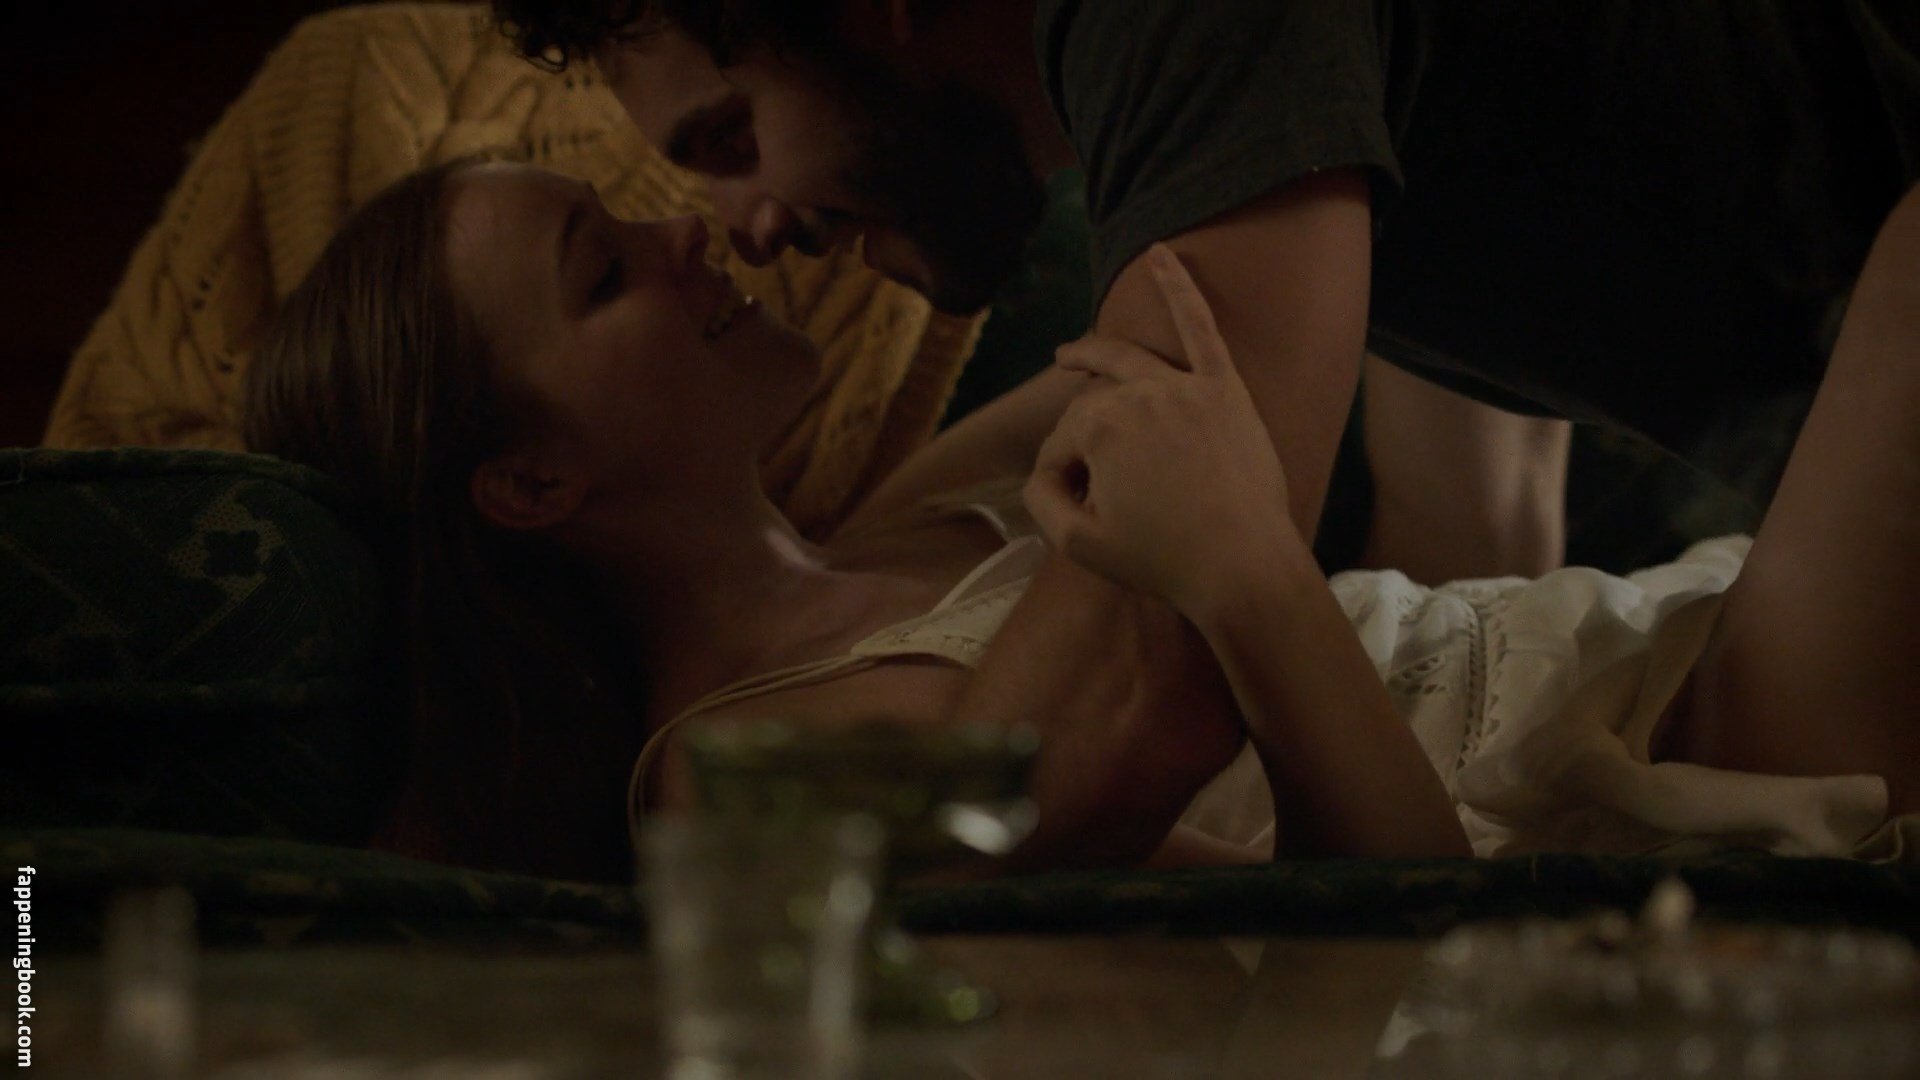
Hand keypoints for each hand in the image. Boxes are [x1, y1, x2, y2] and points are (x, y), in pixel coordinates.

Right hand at [1024, 244, 1304, 615]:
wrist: (1242, 566)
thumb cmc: (1162, 559)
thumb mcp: (1078, 544)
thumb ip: (1041, 501)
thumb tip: (1041, 473)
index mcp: (1098, 426)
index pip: (1061, 442)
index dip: (1060, 478)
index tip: (1074, 510)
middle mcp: (1139, 393)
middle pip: (1091, 405)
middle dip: (1080, 443)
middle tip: (1087, 483)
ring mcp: (1185, 386)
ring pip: (1128, 360)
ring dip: (1093, 352)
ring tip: (1069, 356)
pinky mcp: (1225, 389)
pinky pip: (1200, 327)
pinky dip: (1180, 288)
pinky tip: (1161, 255)